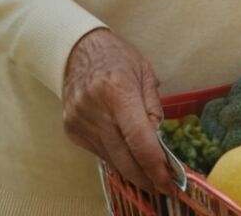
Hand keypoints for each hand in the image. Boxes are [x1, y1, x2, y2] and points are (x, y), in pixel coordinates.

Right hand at [61, 28, 173, 195]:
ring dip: (132, 171)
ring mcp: (80, 123)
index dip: (154, 164)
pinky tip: (130, 161)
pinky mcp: (71, 131)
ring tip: (151, 179)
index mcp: (117, 91)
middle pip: (124, 156)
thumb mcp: (144, 71)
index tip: (169, 180)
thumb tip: (158, 140)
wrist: (76, 50)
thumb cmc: (117, 57)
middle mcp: (95, 111)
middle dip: (146, 177)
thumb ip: (152, 106)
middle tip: (165, 188)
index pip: (139, 138)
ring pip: (111, 159)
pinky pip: (100, 152)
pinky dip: (116, 158)